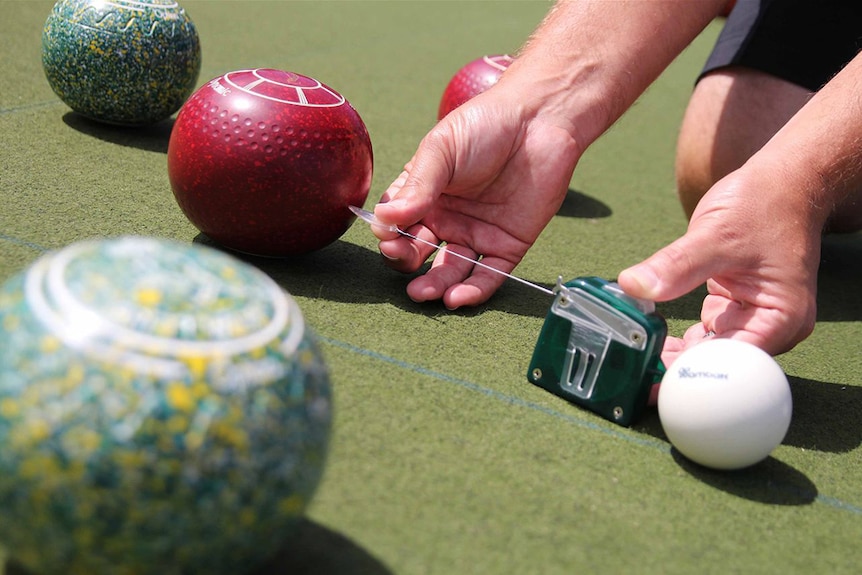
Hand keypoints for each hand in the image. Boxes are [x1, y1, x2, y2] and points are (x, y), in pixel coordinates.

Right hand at [372, 89, 581, 308]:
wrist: (540, 119)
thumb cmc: (485, 125)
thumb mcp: (441, 149)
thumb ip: (417, 185)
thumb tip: (385, 220)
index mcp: (423, 195)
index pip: (397, 224)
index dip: (389, 234)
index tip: (388, 236)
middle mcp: (446, 219)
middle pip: (419, 253)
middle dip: (407, 262)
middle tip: (404, 261)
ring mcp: (476, 234)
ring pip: (451, 270)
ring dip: (436, 286)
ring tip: (424, 293)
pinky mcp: (507, 246)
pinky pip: (489, 275)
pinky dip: (473, 291)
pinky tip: (457, 298)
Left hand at [619, 168, 820, 367]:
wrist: (782, 181)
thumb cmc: (765, 203)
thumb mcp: (716, 235)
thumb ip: (676, 265)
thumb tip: (634, 286)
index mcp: (781, 318)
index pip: (733, 363)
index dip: (693, 375)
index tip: (656, 382)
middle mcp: (772, 326)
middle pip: (721, 365)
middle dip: (680, 370)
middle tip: (637, 378)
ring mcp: (753, 318)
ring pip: (710, 352)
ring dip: (676, 356)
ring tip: (637, 362)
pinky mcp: (734, 308)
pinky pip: (705, 335)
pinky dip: (680, 338)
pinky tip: (652, 339)